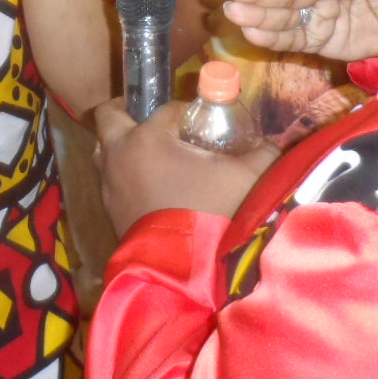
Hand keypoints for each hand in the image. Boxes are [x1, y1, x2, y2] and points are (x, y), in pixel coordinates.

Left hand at [93, 98, 278, 233]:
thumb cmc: (212, 211)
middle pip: (109, 118)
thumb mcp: (247, 177)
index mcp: (146, 138)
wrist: (184, 269)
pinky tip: (151, 185)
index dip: (187, 112)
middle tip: (149, 118)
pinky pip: (111, 180)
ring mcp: (109, 185)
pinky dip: (125, 175)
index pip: (167, 109)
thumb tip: (272, 145)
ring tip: (150, 152)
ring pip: (104, 151)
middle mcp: (119, 155)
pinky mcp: (110, 212)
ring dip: (121, 146)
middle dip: (127, 113)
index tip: (205, 123)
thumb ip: (263, 153)